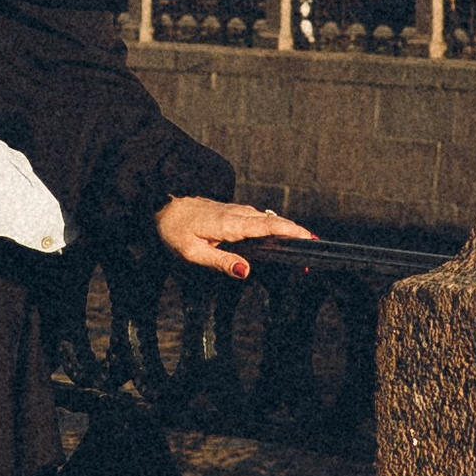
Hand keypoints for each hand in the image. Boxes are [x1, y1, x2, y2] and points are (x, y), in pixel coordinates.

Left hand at [153, 196, 314, 280]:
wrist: (162, 204)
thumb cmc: (174, 229)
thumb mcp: (192, 252)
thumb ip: (219, 262)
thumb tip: (246, 272)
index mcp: (231, 224)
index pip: (268, 226)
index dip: (291, 231)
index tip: (310, 238)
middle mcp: (238, 214)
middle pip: (274, 222)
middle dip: (296, 233)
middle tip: (314, 249)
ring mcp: (237, 211)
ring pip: (267, 219)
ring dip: (286, 230)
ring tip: (302, 245)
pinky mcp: (233, 213)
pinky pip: (259, 219)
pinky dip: (274, 227)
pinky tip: (279, 237)